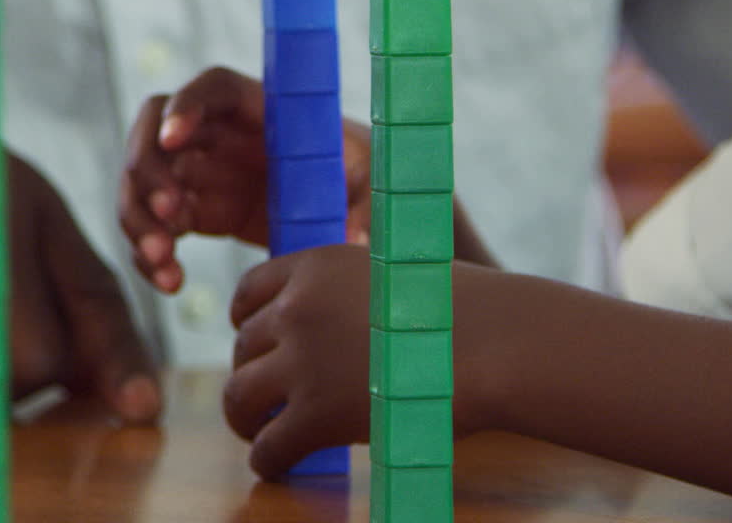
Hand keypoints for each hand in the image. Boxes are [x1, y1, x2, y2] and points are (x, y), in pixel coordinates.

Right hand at [118, 67, 372, 292]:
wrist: (348, 208)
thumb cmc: (360, 176)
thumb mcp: (370, 184)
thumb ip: (363, 208)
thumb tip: (354, 243)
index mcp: (263, 110)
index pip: (213, 88)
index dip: (186, 105)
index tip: (174, 138)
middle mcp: (221, 134)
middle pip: (156, 132)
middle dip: (149, 170)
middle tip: (168, 215)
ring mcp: (203, 171)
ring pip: (143, 181)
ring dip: (138, 218)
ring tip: (162, 260)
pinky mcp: (197, 211)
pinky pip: (155, 226)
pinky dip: (150, 254)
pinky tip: (170, 283)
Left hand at [221, 244, 503, 478]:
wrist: (492, 341)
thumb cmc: (461, 311)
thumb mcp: (390, 274)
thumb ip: (350, 293)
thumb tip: (333, 328)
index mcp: (315, 266)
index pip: (250, 291)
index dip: (246, 321)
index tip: (254, 341)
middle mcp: (297, 308)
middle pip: (243, 347)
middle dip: (251, 372)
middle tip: (266, 396)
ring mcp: (302, 361)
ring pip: (239, 396)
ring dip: (245, 418)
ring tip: (260, 433)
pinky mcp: (315, 414)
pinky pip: (268, 446)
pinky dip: (268, 460)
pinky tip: (281, 466)